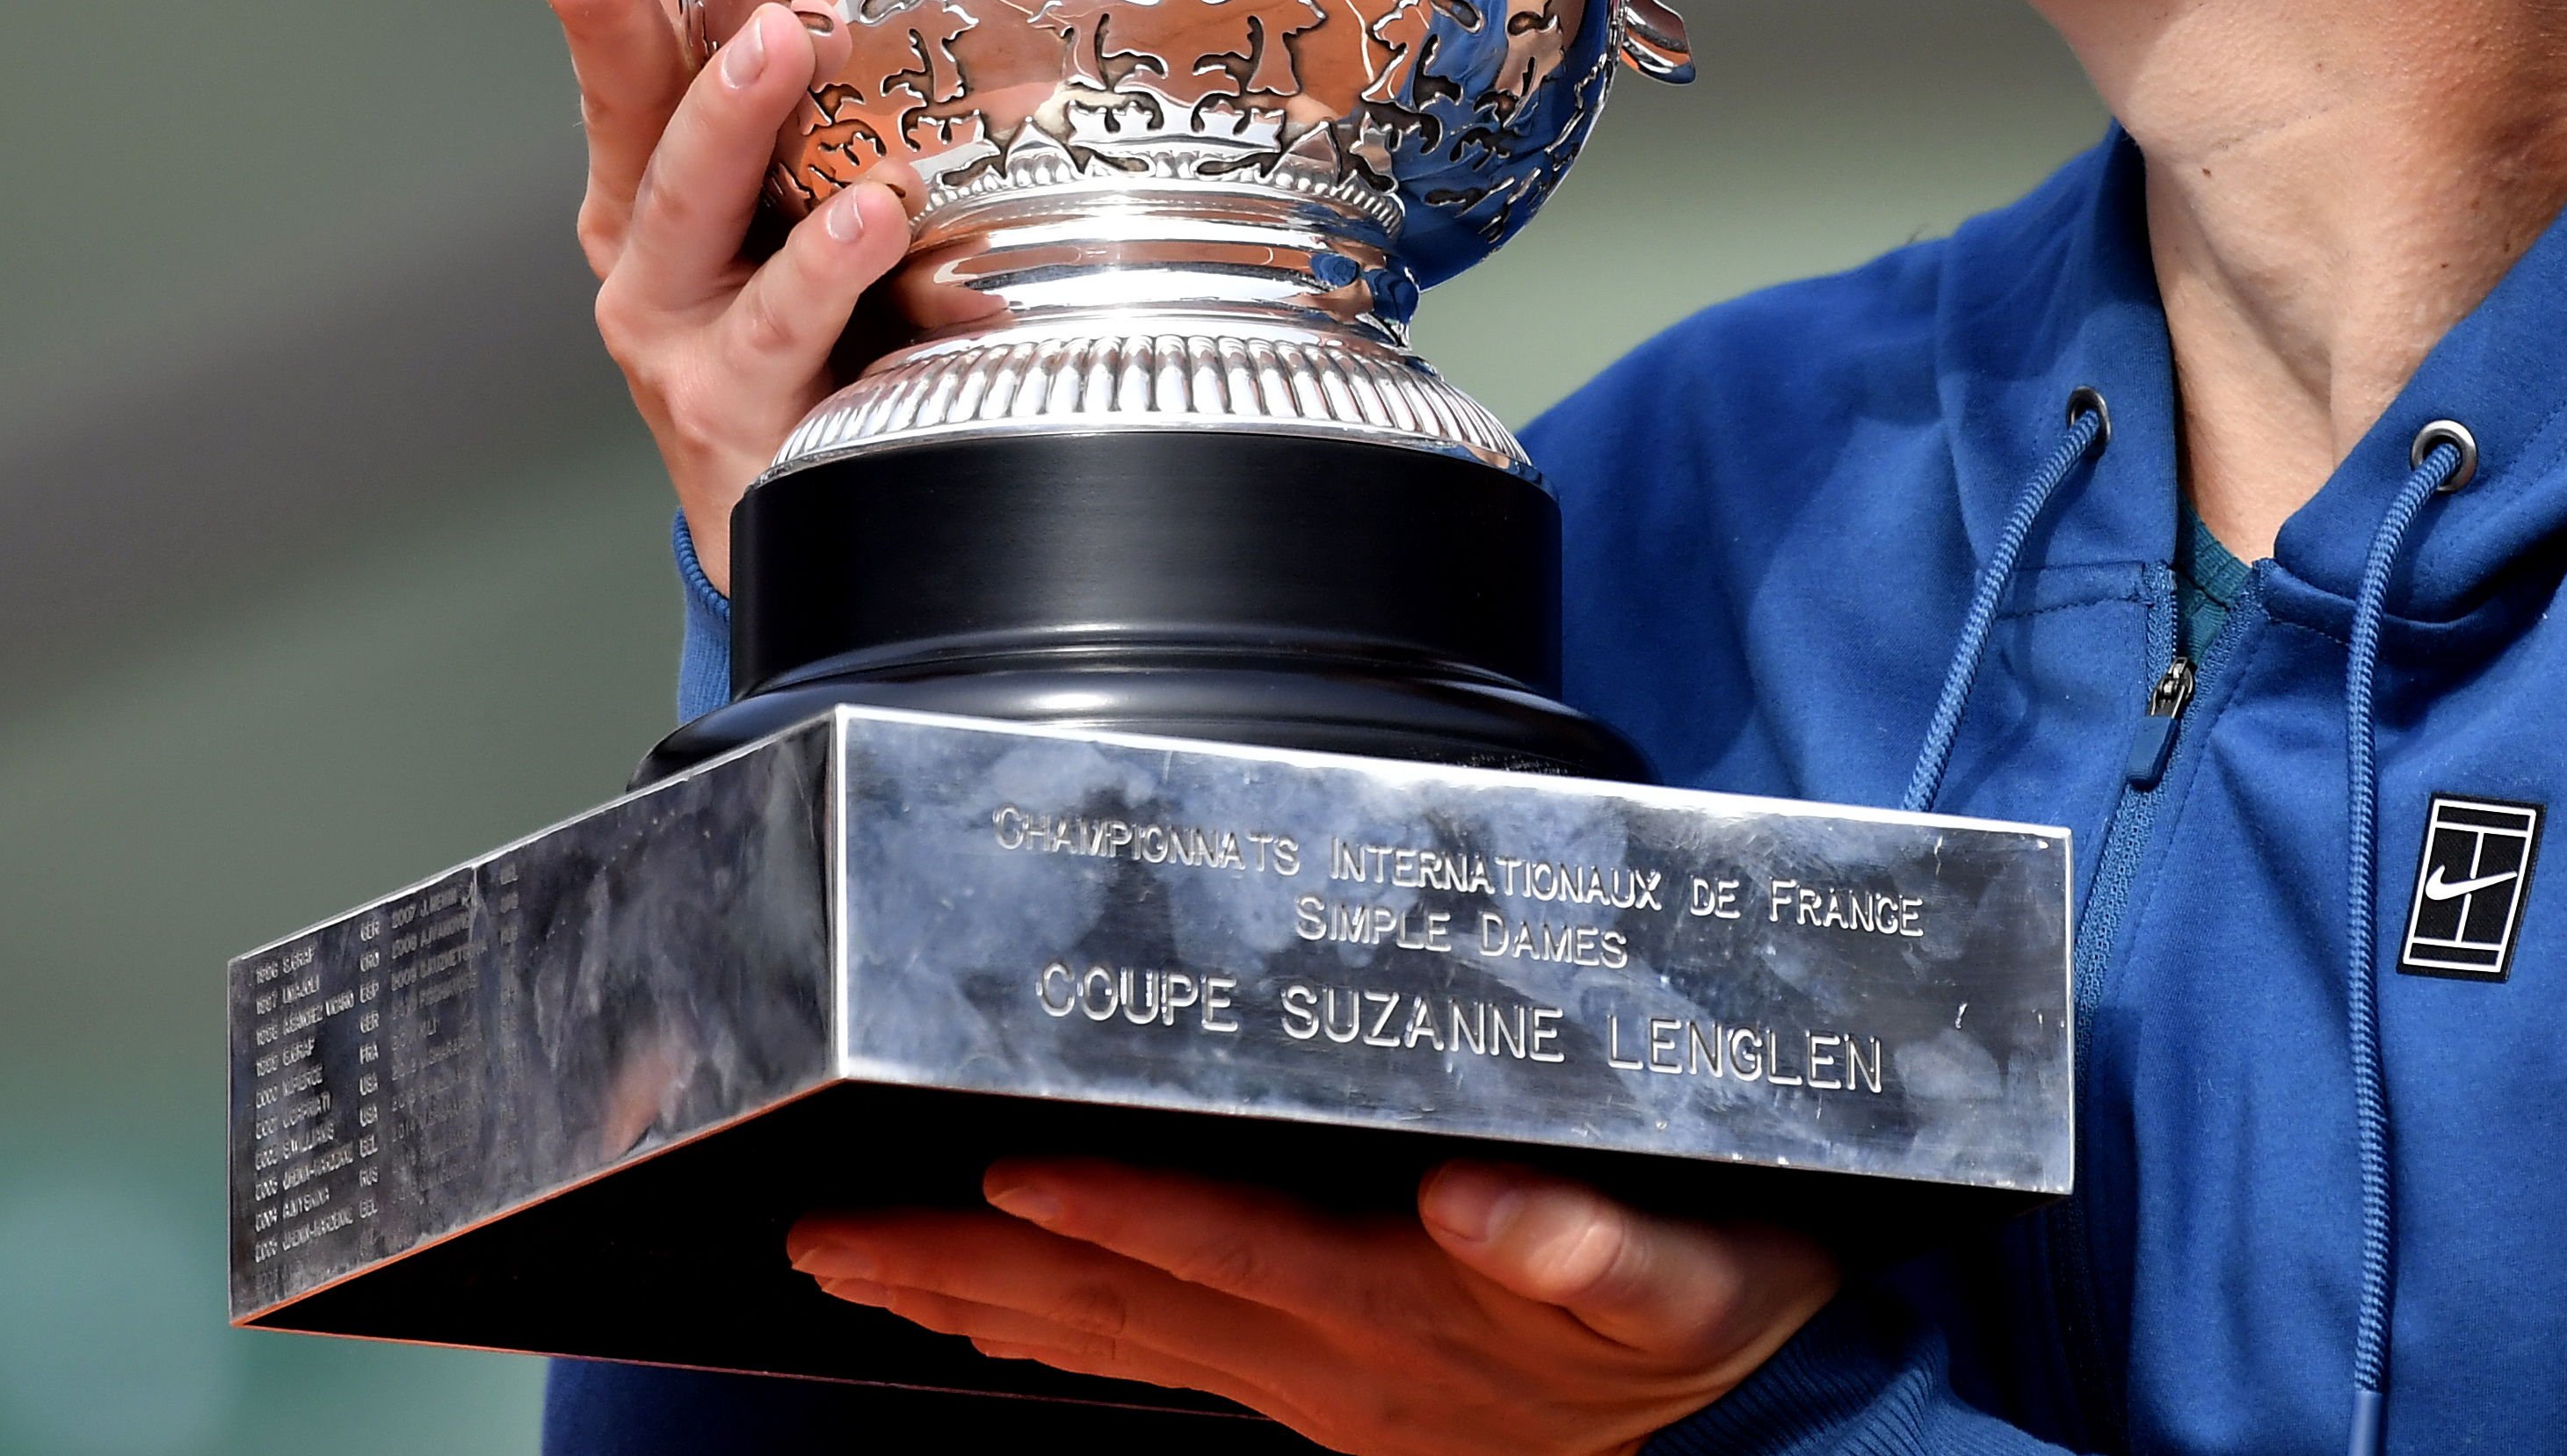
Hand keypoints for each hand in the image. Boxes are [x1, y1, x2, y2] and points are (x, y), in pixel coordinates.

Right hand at [526, 0, 909, 585]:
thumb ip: (843, 78)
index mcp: (659, 148)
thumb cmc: (826, 336)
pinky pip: (775, 327)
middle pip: (621, 80)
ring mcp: (671, 321)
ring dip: (727, 120)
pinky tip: (871, 214)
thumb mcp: (825, 185)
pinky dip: (823, 268)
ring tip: (780, 46)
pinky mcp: (726, 408)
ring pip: (680, 204)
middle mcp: (643, 224)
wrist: (812, 523)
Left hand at [788, 1155, 1835, 1454]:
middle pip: (1121, 1304)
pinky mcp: (1304, 1389)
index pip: (1232, 1246)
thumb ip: (1596, 1246)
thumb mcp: (1695, 1269)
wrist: (1736, 1399)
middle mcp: (1331, 1353)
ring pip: (1106, 1338)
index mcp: (1406, 1308)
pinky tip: (964, 1311)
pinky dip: (1035, 1335)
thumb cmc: (1713, 1293)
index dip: (1120, 1209)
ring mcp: (1306, 1384)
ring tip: (847, 1261)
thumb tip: (1479, 1201)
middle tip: (830, 1229)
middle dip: (967, 1265)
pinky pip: (1138, 1358)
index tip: (1008, 1168)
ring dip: (969, 1302)